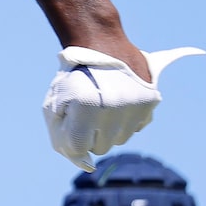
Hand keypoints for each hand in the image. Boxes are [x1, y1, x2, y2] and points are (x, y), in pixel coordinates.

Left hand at [42, 45, 202, 167]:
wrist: (101, 42)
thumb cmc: (73, 75)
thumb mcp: (56, 101)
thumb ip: (61, 133)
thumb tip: (80, 162)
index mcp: (87, 106)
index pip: (79, 148)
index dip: (72, 140)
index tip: (72, 127)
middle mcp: (115, 109)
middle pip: (101, 147)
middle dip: (91, 134)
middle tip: (87, 112)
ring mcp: (135, 106)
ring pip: (120, 139)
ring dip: (109, 128)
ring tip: (103, 104)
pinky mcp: (149, 103)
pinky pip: (135, 128)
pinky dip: (126, 120)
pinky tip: (118, 102)